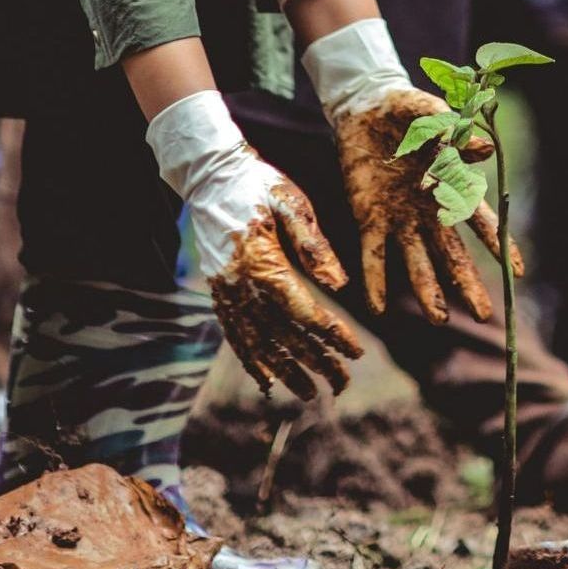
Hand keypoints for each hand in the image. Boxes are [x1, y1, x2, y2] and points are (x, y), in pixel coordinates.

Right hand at [145, 91, 362, 400]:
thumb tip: (340, 287)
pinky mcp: (219, 291)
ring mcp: (225, 293)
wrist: (209, 175)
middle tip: (344, 384)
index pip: (304, 312)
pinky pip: (235, 334)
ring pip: (257, 343)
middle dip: (315, 362)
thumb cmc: (258, 184)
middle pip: (283, 336)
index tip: (357, 352)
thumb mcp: (292, 204)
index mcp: (262, 264)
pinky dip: (252, 360)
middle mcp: (240, 287)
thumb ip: (315, 247)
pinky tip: (267, 379)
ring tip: (311, 393)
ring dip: (285, 371)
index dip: (332, 335)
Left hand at [304, 19, 517, 323]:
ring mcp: (399, 218)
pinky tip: (378, 308)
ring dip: (427, 290)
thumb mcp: (431, 114)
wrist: (366, 107)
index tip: (517, 274)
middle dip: (467, 284)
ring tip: (439, 320)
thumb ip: (454, 134)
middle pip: (452, 254)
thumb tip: (484, 151)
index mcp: (450, 185)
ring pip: (416, 262)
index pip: (480, 221)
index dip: (498, 246)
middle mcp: (428, 210)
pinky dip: (375, 280)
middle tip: (484, 315)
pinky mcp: (368, 218)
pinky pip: (373, 254)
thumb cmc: (407, 109)